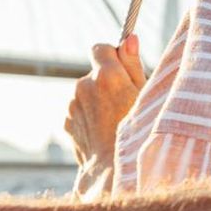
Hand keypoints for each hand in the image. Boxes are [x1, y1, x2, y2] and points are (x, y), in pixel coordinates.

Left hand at [65, 35, 144, 179]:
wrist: (112, 172)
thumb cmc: (137, 133)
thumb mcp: (144, 96)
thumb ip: (134, 64)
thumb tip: (129, 38)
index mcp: (106, 75)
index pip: (101, 48)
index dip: (112, 56)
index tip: (121, 67)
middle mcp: (84, 85)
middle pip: (94, 73)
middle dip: (107, 82)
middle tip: (125, 102)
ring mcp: (72, 104)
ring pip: (87, 93)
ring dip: (98, 101)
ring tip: (114, 122)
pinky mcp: (66, 121)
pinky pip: (79, 110)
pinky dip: (89, 116)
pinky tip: (103, 132)